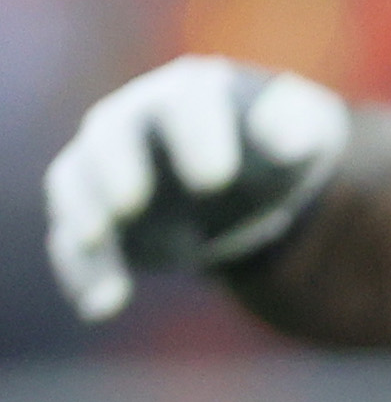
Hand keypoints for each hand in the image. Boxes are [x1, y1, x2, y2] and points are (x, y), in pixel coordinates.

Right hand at [45, 59, 350, 321]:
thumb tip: (294, 143)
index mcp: (190, 95)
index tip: (216, 180)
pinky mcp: (96, 217)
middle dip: (115, 167)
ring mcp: (105, 169)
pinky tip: (103, 306)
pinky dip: (85, 274)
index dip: (198, 138)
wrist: (249, 176)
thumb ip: (300, 127)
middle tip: (129, 203)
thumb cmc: (276, 143)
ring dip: (82, 216)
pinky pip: (75, 243)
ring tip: (93, 243)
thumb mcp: (304, 129)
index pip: (187, 104)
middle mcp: (134, 123)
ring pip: (77, 186)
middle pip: (111, 136)